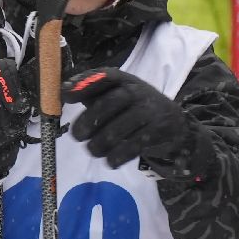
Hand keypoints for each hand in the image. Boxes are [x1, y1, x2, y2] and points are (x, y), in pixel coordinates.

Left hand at [63, 68, 207, 175]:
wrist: (175, 125)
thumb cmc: (135, 109)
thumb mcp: (117, 95)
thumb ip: (92, 94)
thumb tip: (63, 92)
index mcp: (124, 80)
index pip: (103, 76)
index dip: (83, 85)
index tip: (65, 96)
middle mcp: (137, 91)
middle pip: (107, 105)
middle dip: (87, 122)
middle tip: (76, 136)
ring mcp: (150, 111)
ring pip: (118, 129)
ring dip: (99, 144)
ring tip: (93, 150)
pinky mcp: (158, 131)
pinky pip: (133, 146)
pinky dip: (117, 157)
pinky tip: (110, 162)